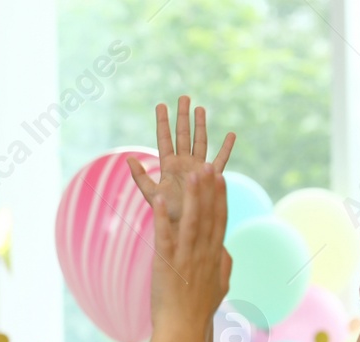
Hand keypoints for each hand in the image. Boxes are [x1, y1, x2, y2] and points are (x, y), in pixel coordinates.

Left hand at [127, 96, 234, 223]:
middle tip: (183, 97)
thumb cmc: (166, 212)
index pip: (165, 138)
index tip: (161, 105)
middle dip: (183, 116)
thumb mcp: (150, 194)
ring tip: (200, 108)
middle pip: (183, 134)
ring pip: (200, 141)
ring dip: (200, 125)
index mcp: (168, 165)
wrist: (185, 225)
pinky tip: (231, 135)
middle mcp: (183, 163)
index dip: (163, 122)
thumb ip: (140, 177)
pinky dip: (226, 148)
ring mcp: (198, 168)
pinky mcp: (210, 176)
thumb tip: (128, 158)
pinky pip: (220, 159)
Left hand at [150, 166, 231, 328]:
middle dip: (209, 189)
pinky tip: (159, 201)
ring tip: (192, 174)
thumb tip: (226, 251)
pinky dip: (161, 219)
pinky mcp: (167, 265)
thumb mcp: (220, 288)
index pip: (220, 221)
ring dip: (192, 197)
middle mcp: (203, 254)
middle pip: (208, 216)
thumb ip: (224, 266)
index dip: (220, 197)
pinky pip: (165, 237)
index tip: (221, 177)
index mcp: (214, 257)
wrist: (183, 330)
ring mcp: (186, 258)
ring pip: (191, 221)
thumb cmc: (199, 312)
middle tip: (208, 165)